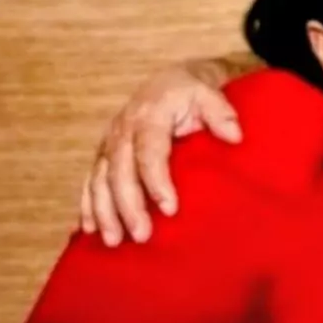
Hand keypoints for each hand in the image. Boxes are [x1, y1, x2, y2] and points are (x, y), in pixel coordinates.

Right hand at [80, 62, 241, 245]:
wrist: (170, 82)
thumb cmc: (191, 93)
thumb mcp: (209, 94)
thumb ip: (221, 113)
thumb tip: (235, 135)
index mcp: (149, 115)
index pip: (150, 152)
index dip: (157, 182)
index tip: (170, 208)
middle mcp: (122, 129)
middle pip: (120, 171)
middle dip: (128, 206)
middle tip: (141, 235)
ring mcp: (110, 142)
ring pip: (99, 179)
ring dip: (104, 212)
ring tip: (114, 241)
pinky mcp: (103, 153)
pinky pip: (90, 181)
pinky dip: (88, 205)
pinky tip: (89, 230)